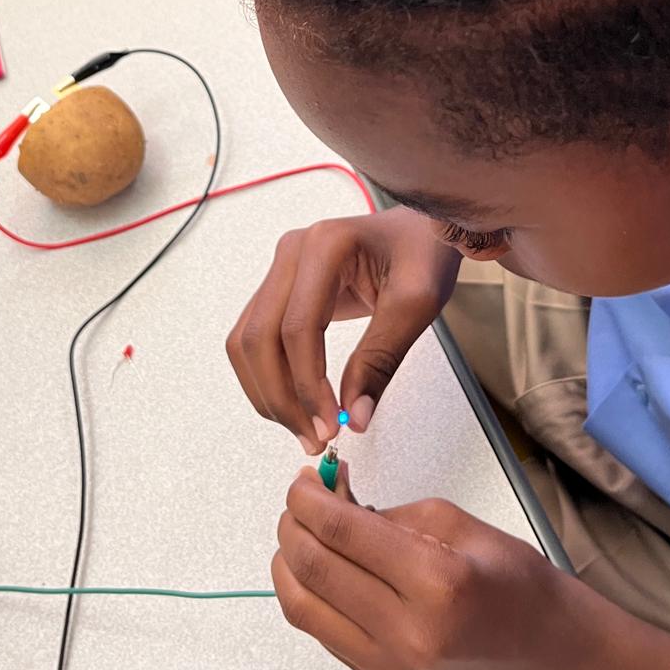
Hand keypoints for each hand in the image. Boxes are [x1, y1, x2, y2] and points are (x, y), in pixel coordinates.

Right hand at [227, 208, 460, 453]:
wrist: (418, 232)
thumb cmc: (423, 254)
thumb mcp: (417, 304)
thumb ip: (381, 360)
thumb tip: (354, 418)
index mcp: (325, 246)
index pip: (297, 328)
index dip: (308, 384)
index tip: (331, 425)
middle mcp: (291, 252)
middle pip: (258, 337)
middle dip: (281, 396)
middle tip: (313, 437)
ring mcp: (280, 268)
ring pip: (247, 342)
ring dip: (268, 392)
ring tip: (304, 428)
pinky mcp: (280, 287)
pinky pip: (256, 338)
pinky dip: (270, 377)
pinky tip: (297, 404)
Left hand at [271, 469, 583, 669]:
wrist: (546, 649)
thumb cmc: (513, 580)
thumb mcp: (457, 522)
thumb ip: (388, 514)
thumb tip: (331, 502)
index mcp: (436, 581)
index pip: (342, 533)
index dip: (308, 499)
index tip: (303, 480)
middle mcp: (409, 632)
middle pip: (313, 570)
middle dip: (292, 525)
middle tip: (300, 501)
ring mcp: (392, 666)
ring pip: (302, 609)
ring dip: (288, 563)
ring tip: (303, 534)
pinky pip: (322, 633)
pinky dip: (309, 594)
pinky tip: (323, 569)